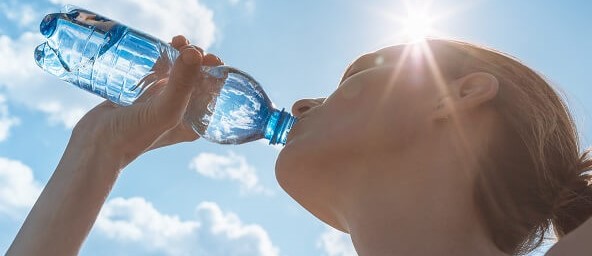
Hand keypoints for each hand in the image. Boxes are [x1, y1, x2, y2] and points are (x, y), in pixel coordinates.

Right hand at [71, 35, 222, 168]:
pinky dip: (161, 56)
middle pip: (196, 78)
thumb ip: (182, 83)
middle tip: (187, 46)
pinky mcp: (141, 92)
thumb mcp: (165, 110)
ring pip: (176, 71)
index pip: (212, 92)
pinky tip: (162, 45)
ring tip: (177, 41)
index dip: (214, 72)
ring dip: (181, 54)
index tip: (208, 57)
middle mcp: (180, 111)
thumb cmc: (133, 135)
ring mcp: (159, 101)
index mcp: (193, 121)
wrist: (94, 144)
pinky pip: (157, 70)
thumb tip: (196, 52)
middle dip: (196, 59)